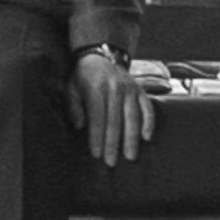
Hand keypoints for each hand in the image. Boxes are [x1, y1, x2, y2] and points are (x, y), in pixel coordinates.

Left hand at [67, 50, 154, 165]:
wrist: (99, 57)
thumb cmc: (83, 78)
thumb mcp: (71, 88)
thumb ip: (74, 107)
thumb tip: (80, 126)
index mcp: (96, 87)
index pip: (97, 116)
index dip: (97, 136)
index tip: (97, 153)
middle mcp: (115, 87)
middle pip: (115, 120)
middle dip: (113, 143)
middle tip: (111, 162)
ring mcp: (130, 89)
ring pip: (132, 116)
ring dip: (131, 138)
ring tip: (130, 156)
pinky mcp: (140, 91)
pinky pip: (148, 108)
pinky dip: (149, 122)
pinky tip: (147, 137)